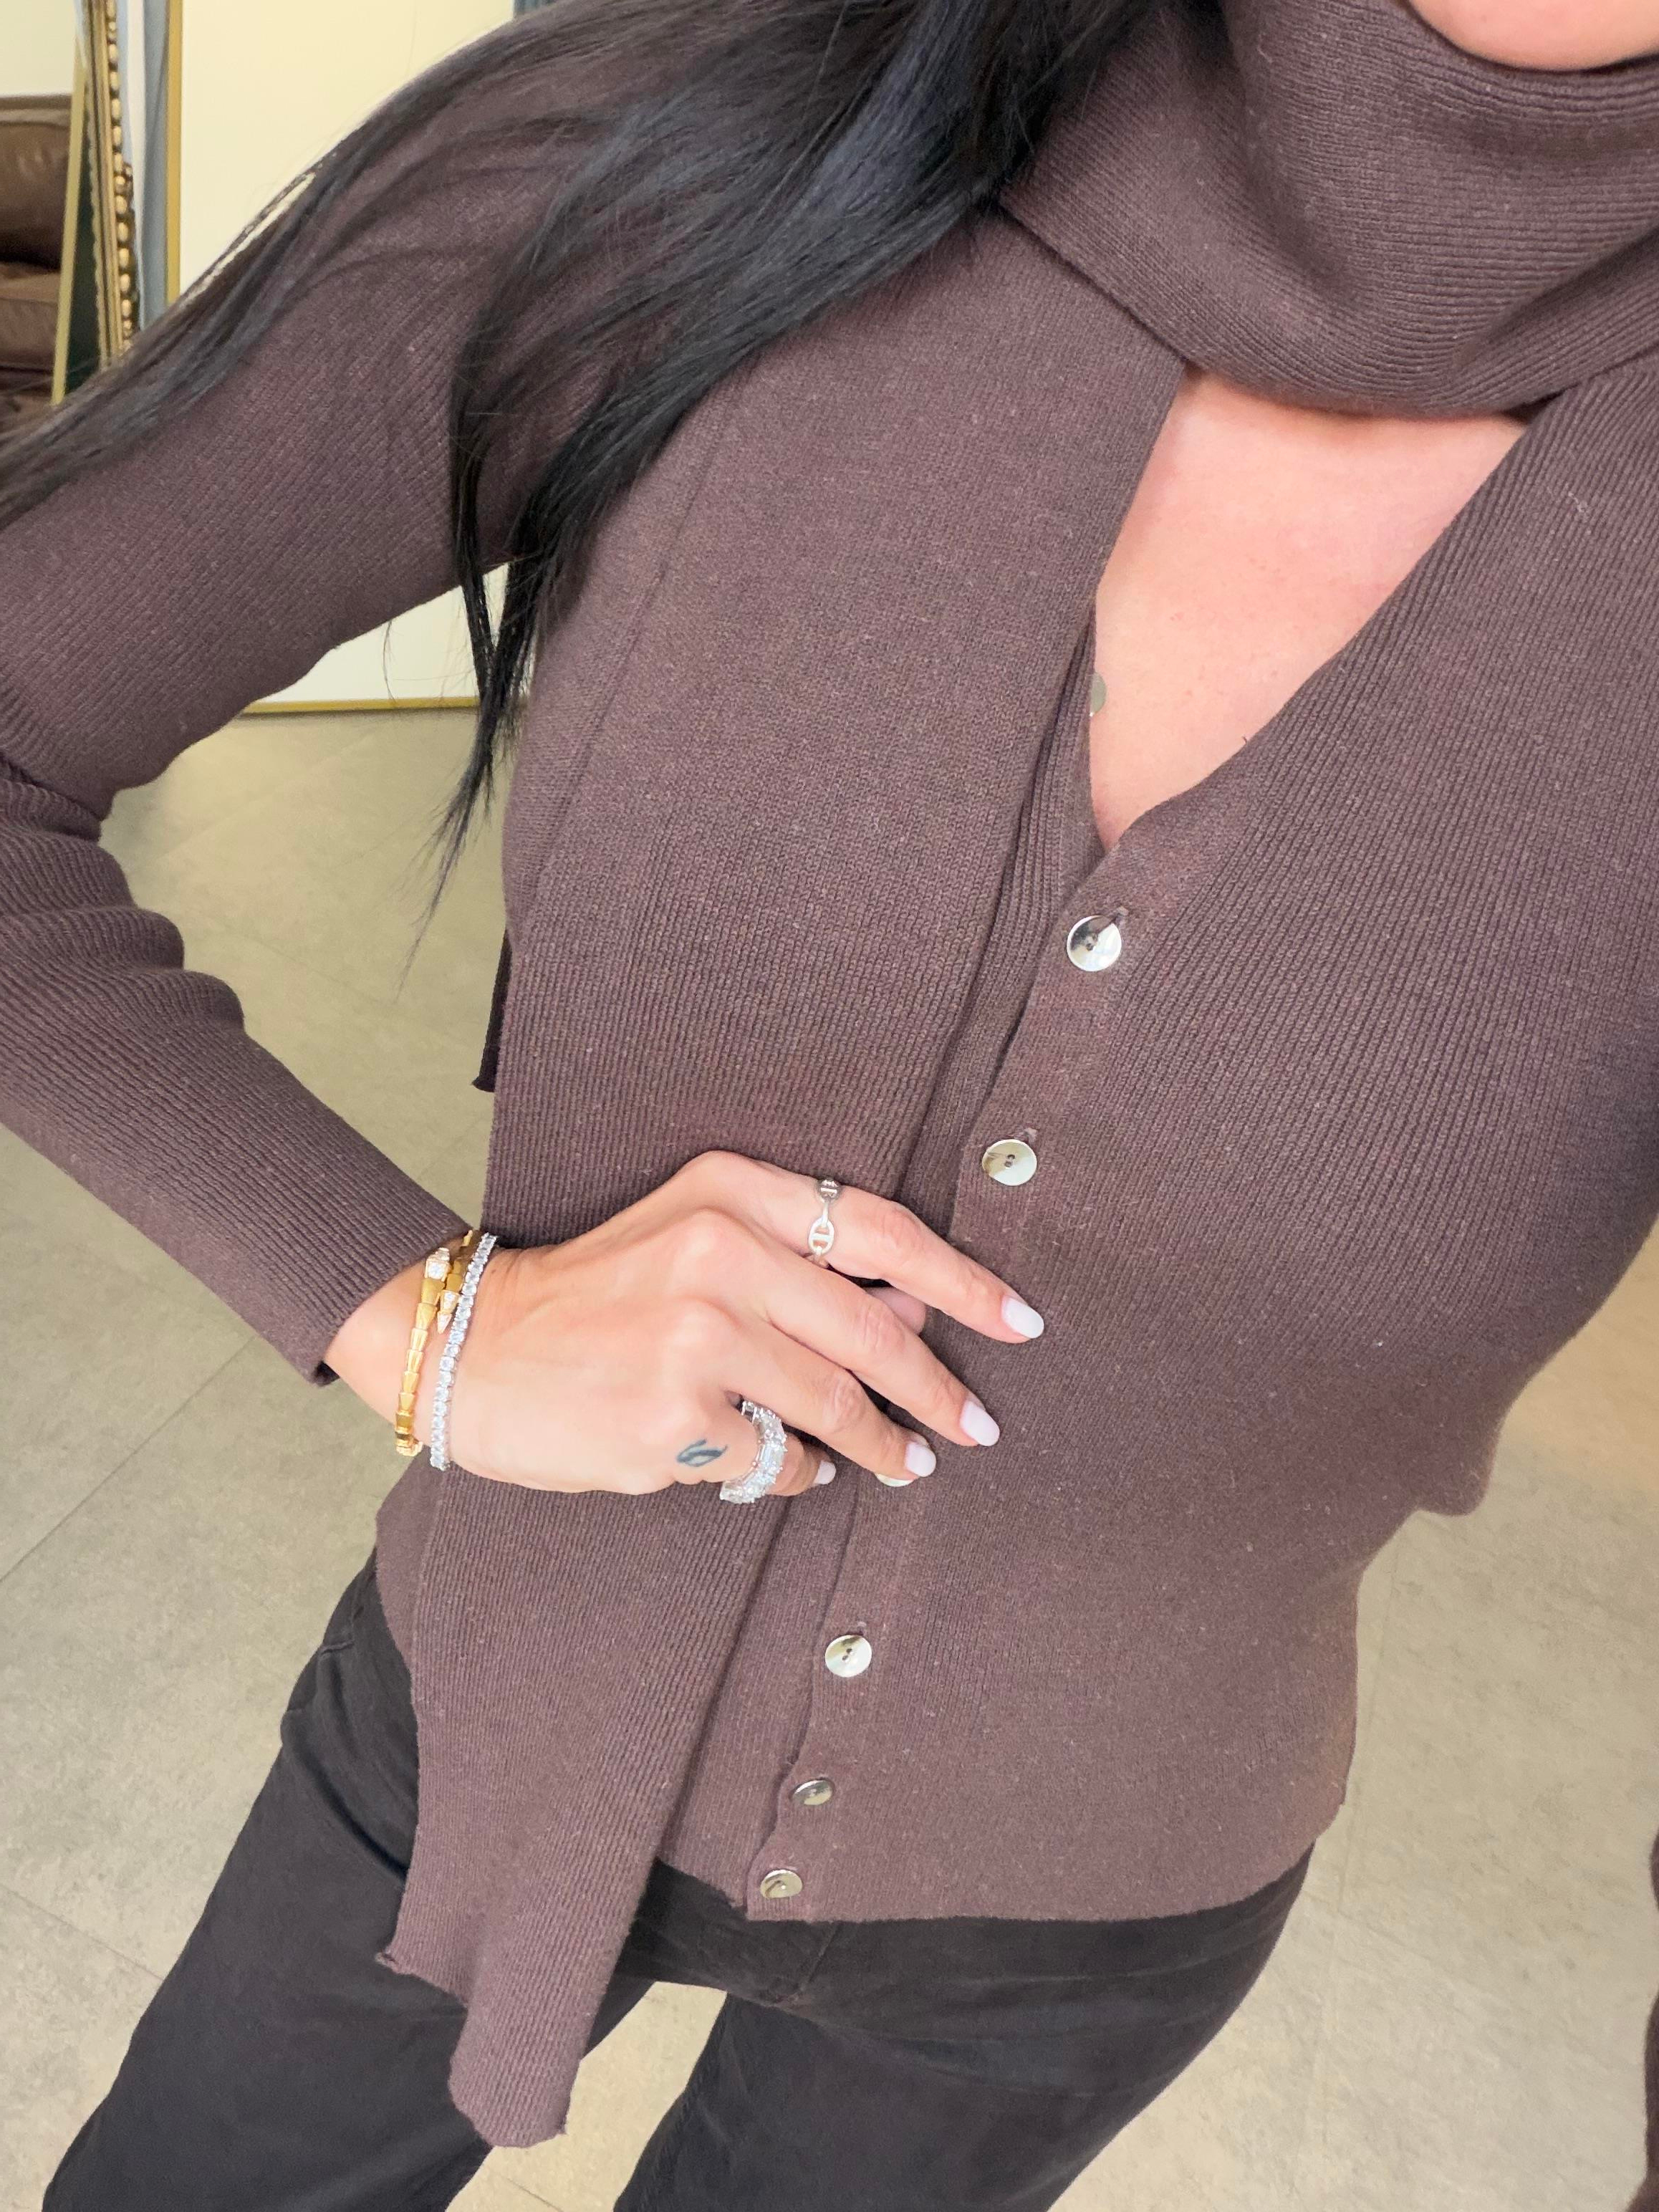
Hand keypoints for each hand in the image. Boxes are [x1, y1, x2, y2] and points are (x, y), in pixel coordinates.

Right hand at [367, 1150, 1043, 1498]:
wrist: (474, 1348)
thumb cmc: (597, 1296)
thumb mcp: (695, 1239)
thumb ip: (803, 1265)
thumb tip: (915, 1308)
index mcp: (731, 1191)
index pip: (881, 1231)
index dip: (964, 1281)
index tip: (1020, 1322)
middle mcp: (719, 1252)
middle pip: (872, 1332)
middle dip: (938, 1390)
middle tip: (974, 1428)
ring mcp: (696, 1337)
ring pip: (833, 1405)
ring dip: (880, 1445)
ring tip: (902, 1463)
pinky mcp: (675, 1416)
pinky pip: (774, 1457)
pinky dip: (792, 1469)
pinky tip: (788, 1465)